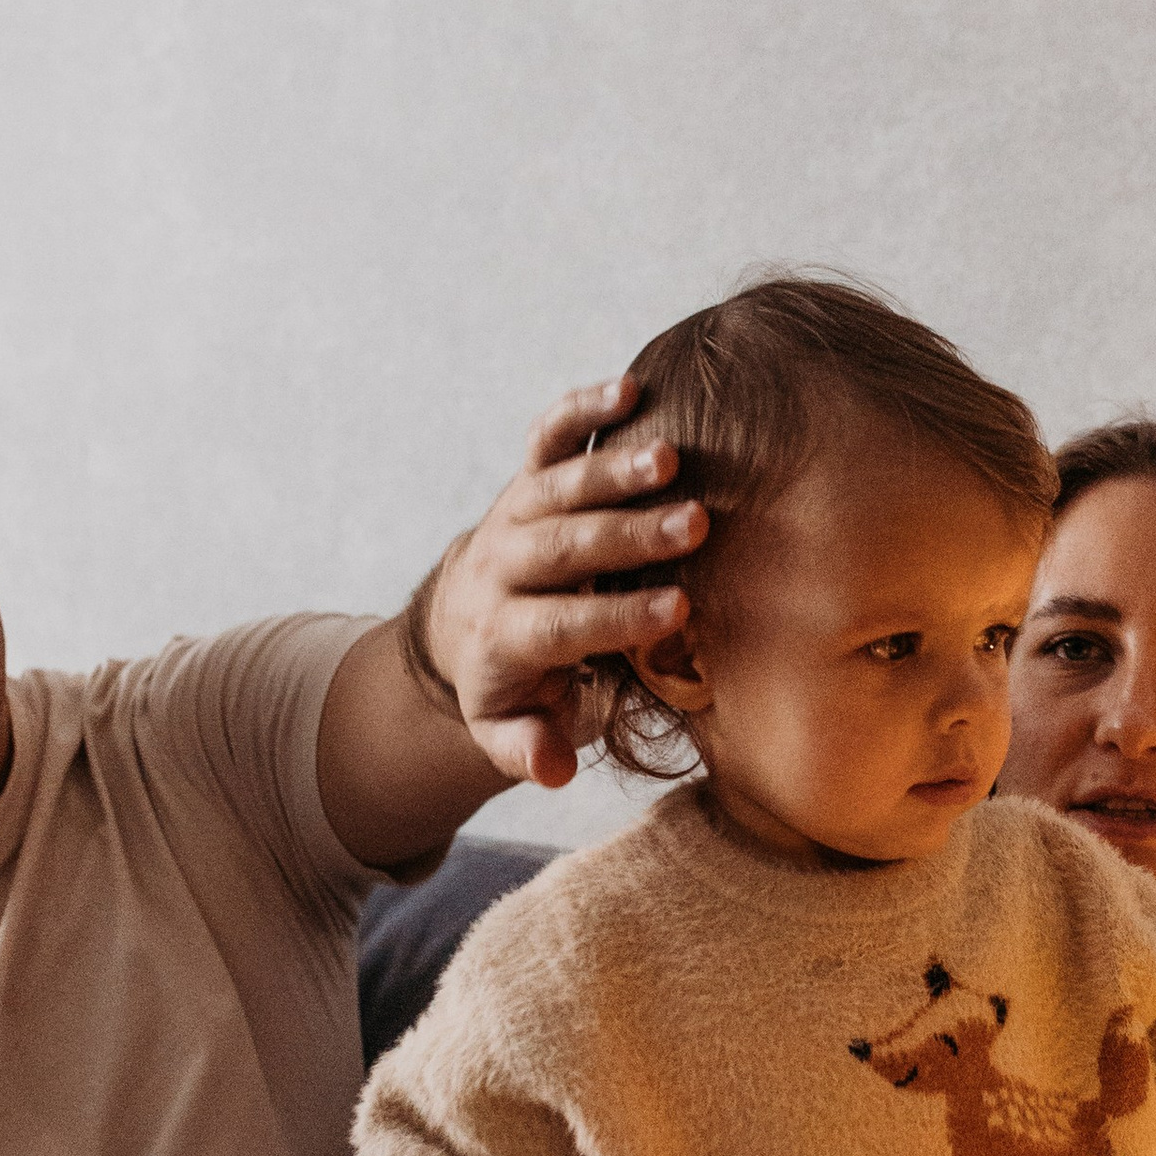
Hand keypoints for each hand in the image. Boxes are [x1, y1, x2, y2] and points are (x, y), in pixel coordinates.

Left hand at [424, 378, 710, 787]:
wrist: (458, 619)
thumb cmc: (509, 680)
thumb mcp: (505, 728)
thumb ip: (527, 749)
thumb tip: (553, 769)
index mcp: (506, 634)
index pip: (562, 624)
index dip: (617, 616)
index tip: (678, 608)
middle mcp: (504, 566)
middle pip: (563, 547)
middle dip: (628, 534)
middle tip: (697, 521)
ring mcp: (513, 513)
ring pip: (558, 487)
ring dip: (613, 469)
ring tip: (671, 456)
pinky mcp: (523, 476)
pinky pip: (548, 437)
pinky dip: (582, 409)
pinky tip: (631, 387)